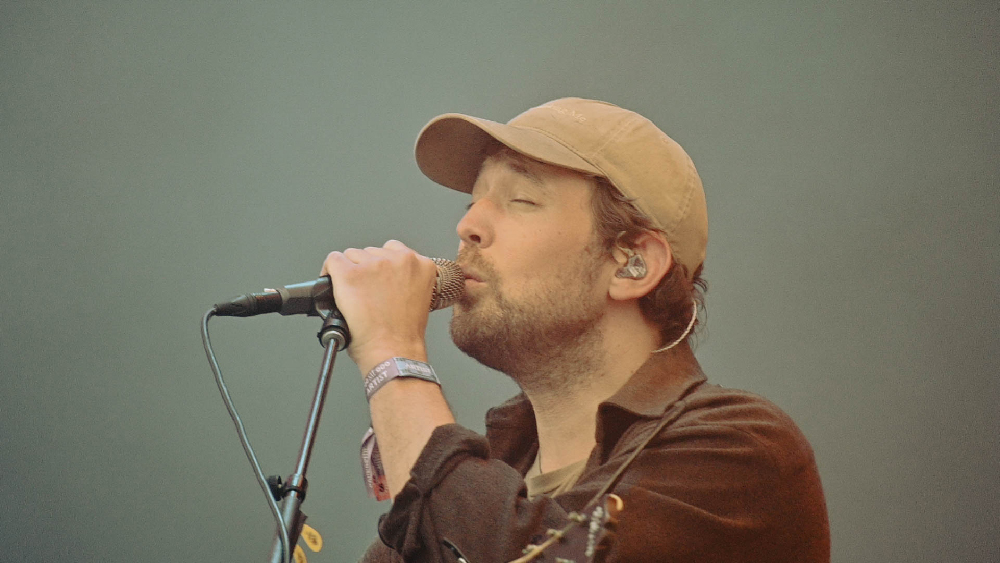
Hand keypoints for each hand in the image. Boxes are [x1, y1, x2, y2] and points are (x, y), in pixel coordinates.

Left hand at [320, 240, 436, 374]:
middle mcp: (399, 259)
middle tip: (365, 294)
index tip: (378, 279)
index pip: (394, 250)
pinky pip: (333, 261)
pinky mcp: (350, 273)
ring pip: (352, 256)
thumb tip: (384, 278)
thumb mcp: (417, 298)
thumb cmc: (404, 335)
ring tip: (355, 297)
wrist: (394, 351)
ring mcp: (374, 264)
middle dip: (366, 270)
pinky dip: (330, 273)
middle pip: (371, 252)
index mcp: (421, 265)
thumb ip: (405, 279)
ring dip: (350, 272)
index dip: (382, 266)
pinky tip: (333, 288)